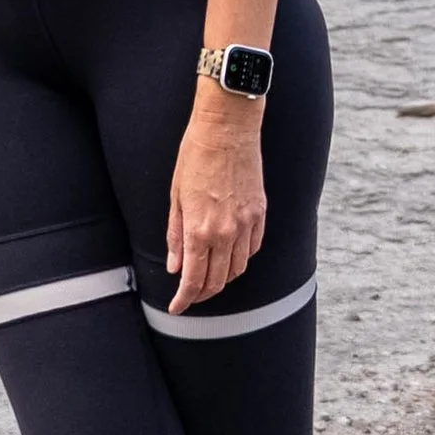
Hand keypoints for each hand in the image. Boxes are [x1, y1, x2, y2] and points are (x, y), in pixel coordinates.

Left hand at [166, 89, 265, 311]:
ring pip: (237, 270)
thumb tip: (175, 266)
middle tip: (191, 295)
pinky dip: (241, 259)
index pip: (193, 280)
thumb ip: (175, 235)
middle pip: (217, 281)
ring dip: (223, 280)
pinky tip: (231, 255)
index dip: (184, 300)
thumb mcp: (176, 195)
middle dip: (202, 294)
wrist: (228, 126)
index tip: (177, 308)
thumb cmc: (196, 154)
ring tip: (210, 277)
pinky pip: (253, 249)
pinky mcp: (260, 213)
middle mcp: (225, 232)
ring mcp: (245, 224)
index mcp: (199, 229)